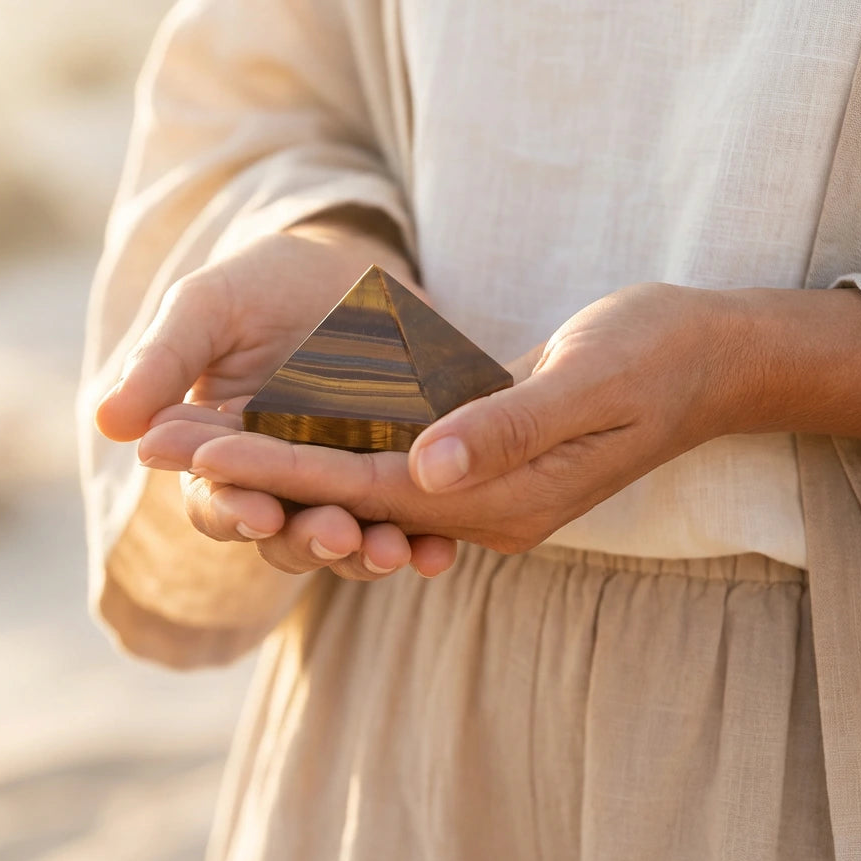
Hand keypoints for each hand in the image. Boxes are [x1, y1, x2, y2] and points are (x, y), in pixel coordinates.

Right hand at [96, 212, 458, 579]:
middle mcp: (280, 481)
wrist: (350, 265)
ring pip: (347, 538)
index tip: (258, 512)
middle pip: (285, 534)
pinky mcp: (400, 473)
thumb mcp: (208, 307)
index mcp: (222, 452)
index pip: (217, 499)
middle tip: (338, 535)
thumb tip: (109, 422)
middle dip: (309, 541)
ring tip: (395, 551)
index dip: (233, 512)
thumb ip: (165, 360)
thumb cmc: (262, 284)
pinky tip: (439, 552)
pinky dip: (423, 541)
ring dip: (367, 554)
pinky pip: (409, 519)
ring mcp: (342, 481)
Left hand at [144, 283, 746, 553]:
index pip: (362, 485)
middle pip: (339, 490)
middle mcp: (477, 504)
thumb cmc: (656, 356)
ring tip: (188, 437)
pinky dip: (320, 448)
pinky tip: (268, 430)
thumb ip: (507, 427)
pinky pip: (384, 461)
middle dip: (247, 467)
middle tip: (153, 442)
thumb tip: (422, 467)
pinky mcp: (475, 458)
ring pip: (351, 479)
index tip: (195, 446)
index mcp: (498, 496)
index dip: (275, 465)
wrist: (707, 359)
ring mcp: (476, 486)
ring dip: (270, 458)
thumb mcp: (592, 380)